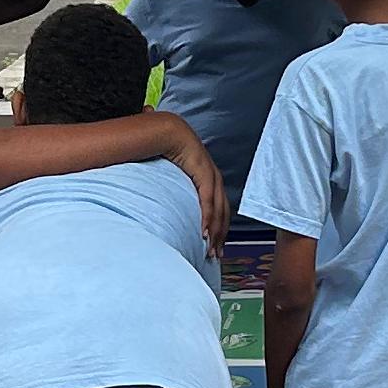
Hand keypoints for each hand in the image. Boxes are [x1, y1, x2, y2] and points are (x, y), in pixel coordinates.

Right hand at [153, 113, 227, 244]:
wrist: (168, 131)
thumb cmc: (167, 153)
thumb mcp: (174, 178)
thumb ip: (174, 192)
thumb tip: (164, 207)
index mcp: (210, 181)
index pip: (219, 210)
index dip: (219, 230)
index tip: (215, 248)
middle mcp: (215, 179)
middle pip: (222, 214)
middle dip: (220, 237)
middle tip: (215, 256)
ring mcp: (211, 175)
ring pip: (217, 210)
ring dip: (214, 232)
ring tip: (209, 249)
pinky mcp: (204, 172)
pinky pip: (207, 199)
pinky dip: (207, 217)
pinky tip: (204, 232)